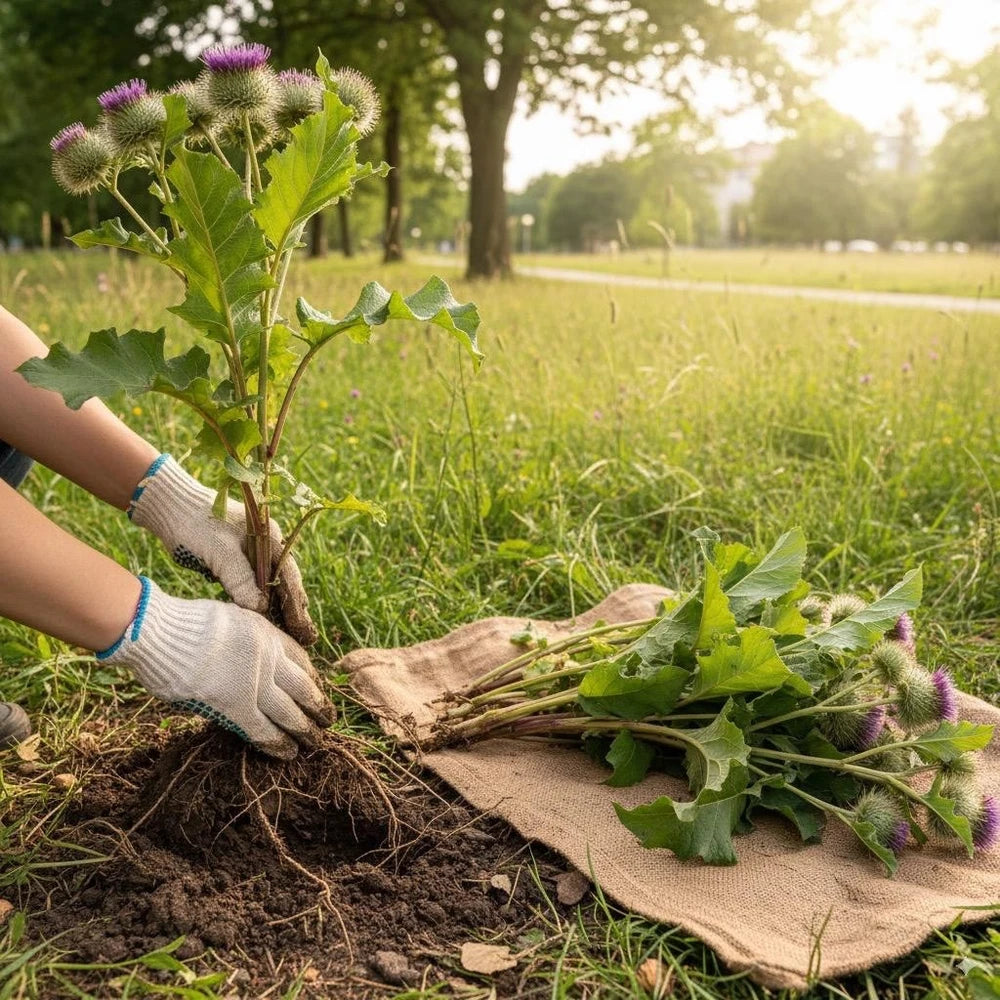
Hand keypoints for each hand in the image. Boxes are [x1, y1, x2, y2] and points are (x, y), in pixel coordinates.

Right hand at [98, 578, 334, 758]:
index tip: (318, 690)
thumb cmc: (184, 625)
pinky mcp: (235, 706)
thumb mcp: (230, 618)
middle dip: (318, 706)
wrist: (160, 631)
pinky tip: (289, 753)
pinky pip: (263, 730)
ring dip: (305, 729)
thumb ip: (247, 639)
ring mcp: (254, 681)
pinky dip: (278, 743)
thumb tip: (252, 659)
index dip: (312, 679)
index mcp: (266, 632)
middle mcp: (268, 657)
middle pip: (303, 687)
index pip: (301, 660)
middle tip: (329, 720)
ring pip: (290, 712)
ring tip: (316, 742)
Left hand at [129, 454, 317, 645]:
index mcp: (270, 538)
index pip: (289, 578)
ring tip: (292, 632)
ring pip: (272, 584)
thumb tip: (260, 609)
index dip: (296, 606)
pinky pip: (255, 583)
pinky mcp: (237, 558)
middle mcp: (267, 544)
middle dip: (295, 610)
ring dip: (280, 608)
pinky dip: (261, 600)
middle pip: (286, 582)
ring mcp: (253, 550)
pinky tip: (265, 616)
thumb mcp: (220, 553)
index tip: (302, 630)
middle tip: (306, 638)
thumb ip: (240, 579)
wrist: (170, 505)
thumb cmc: (195, 524)